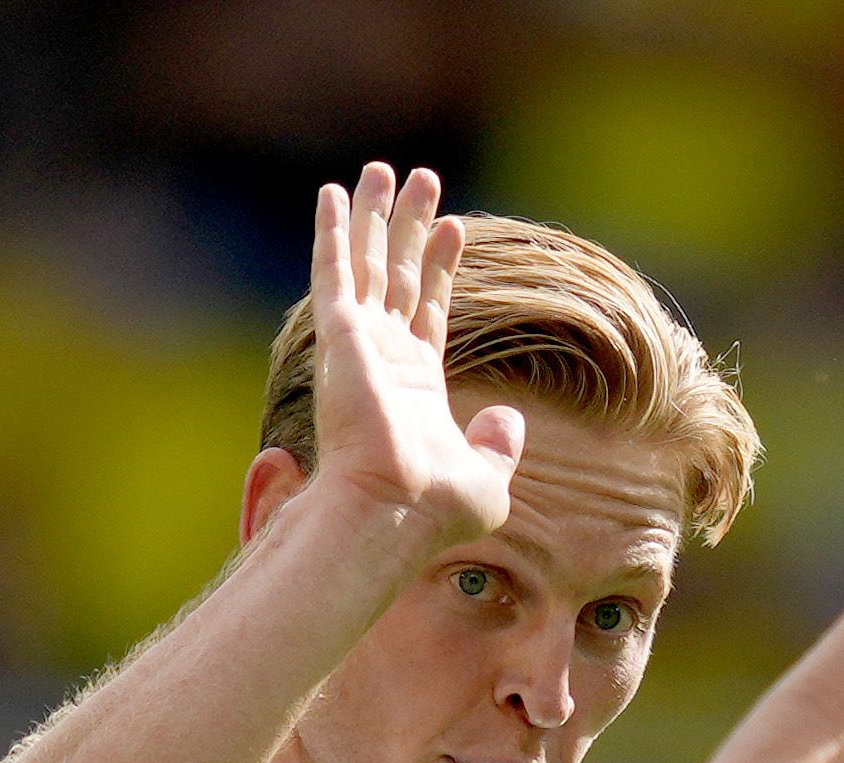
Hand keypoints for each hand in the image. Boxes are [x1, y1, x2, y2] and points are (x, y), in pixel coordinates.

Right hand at [308, 163, 524, 547]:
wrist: (397, 512)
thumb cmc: (437, 510)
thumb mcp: (487, 478)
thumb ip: (498, 444)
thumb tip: (509, 419)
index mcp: (415, 386)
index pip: (428, 309)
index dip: (439, 266)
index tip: (454, 226)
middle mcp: (383, 359)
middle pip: (396, 276)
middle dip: (406, 227)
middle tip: (417, 179)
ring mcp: (360, 346)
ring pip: (367, 264)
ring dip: (374, 216)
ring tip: (383, 169)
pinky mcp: (341, 338)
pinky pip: (336, 273)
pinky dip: (334, 233)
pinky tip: (335, 194)